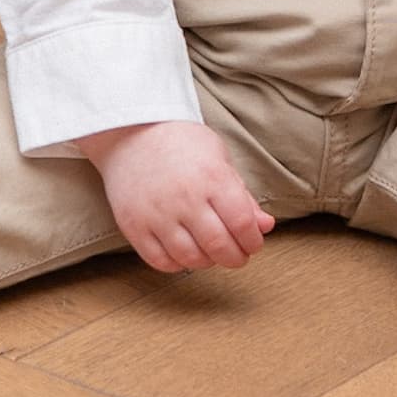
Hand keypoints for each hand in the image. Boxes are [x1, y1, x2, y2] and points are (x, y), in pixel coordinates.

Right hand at [74, 120, 275, 272]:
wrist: (130, 132)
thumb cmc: (181, 142)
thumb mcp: (219, 158)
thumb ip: (242, 196)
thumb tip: (265, 226)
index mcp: (212, 177)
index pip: (242, 224)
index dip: (253, 241)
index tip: (253, 243)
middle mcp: (185, 198)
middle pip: (219, 246)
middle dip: (235, 258)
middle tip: (237, 255)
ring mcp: (157, 214)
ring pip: (190, 258)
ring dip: (207, 262)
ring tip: (211, 252)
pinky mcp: (134, 225)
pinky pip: (159, 261)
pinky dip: (177, 264)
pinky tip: (184, 252)